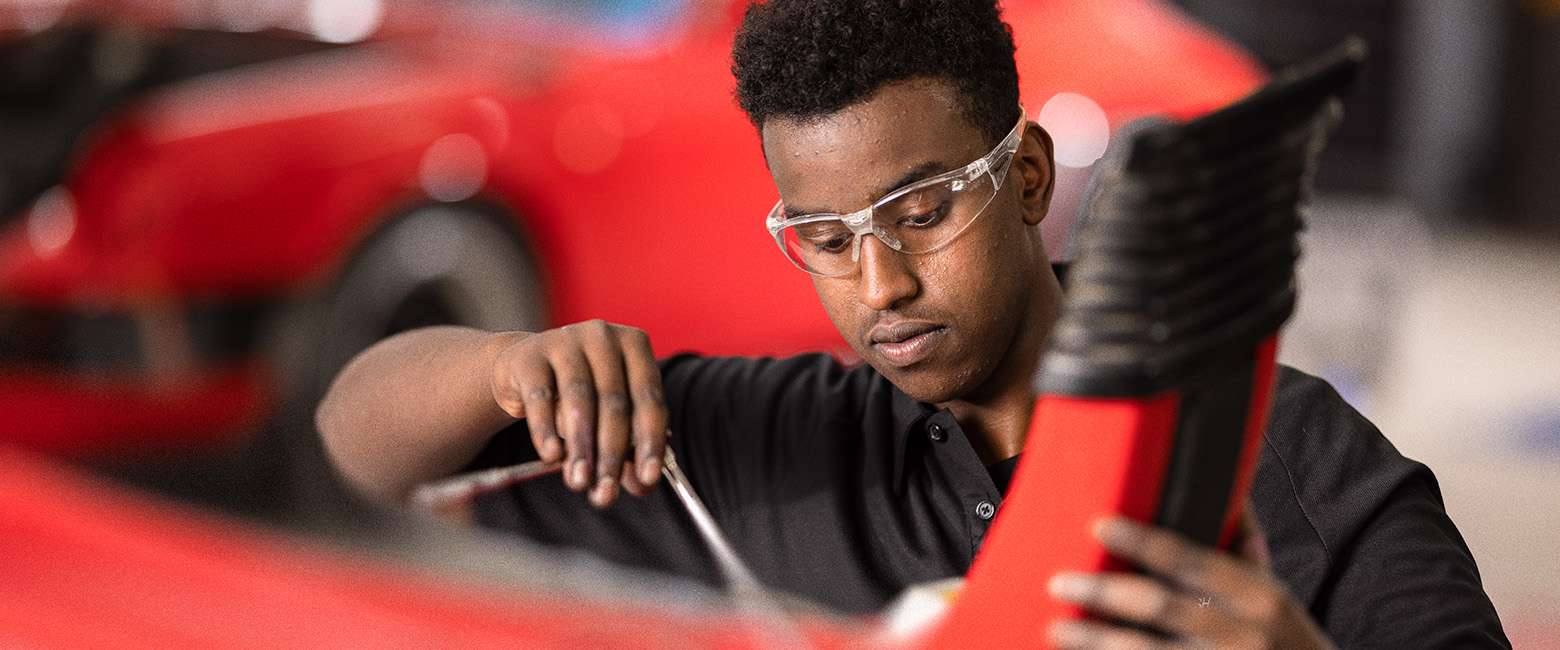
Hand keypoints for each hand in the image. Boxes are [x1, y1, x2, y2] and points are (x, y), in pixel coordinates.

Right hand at [488, 320, 667, 507]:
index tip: (649, 478)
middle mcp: (603, 336)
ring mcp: (565, 340)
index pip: (650, 398)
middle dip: (612, 453)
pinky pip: (540, 397)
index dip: (651, 442)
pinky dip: (546, 430)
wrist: (524, 370)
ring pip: (579, 399)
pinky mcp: (529, 355)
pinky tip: (551, 456)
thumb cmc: (581, 394)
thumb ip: (630, 448)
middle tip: (606, 492)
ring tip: (579, 481)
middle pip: (614, 401)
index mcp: (635, 345)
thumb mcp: (609, 415)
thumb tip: (643, 484)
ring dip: (580, 447)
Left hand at [1045, 513, 1336, 649]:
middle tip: (1058, 582)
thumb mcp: (1279, 598)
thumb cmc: (1289, 644)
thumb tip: (1229, 495)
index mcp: (1260, 596)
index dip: (1142, 542)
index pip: (1190, 560)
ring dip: (1096, 640)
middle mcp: (1243, 632)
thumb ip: (1246, 551)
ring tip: (1058, 628)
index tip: (1099, 525)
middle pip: (1158, 606)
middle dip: (1103, 592)